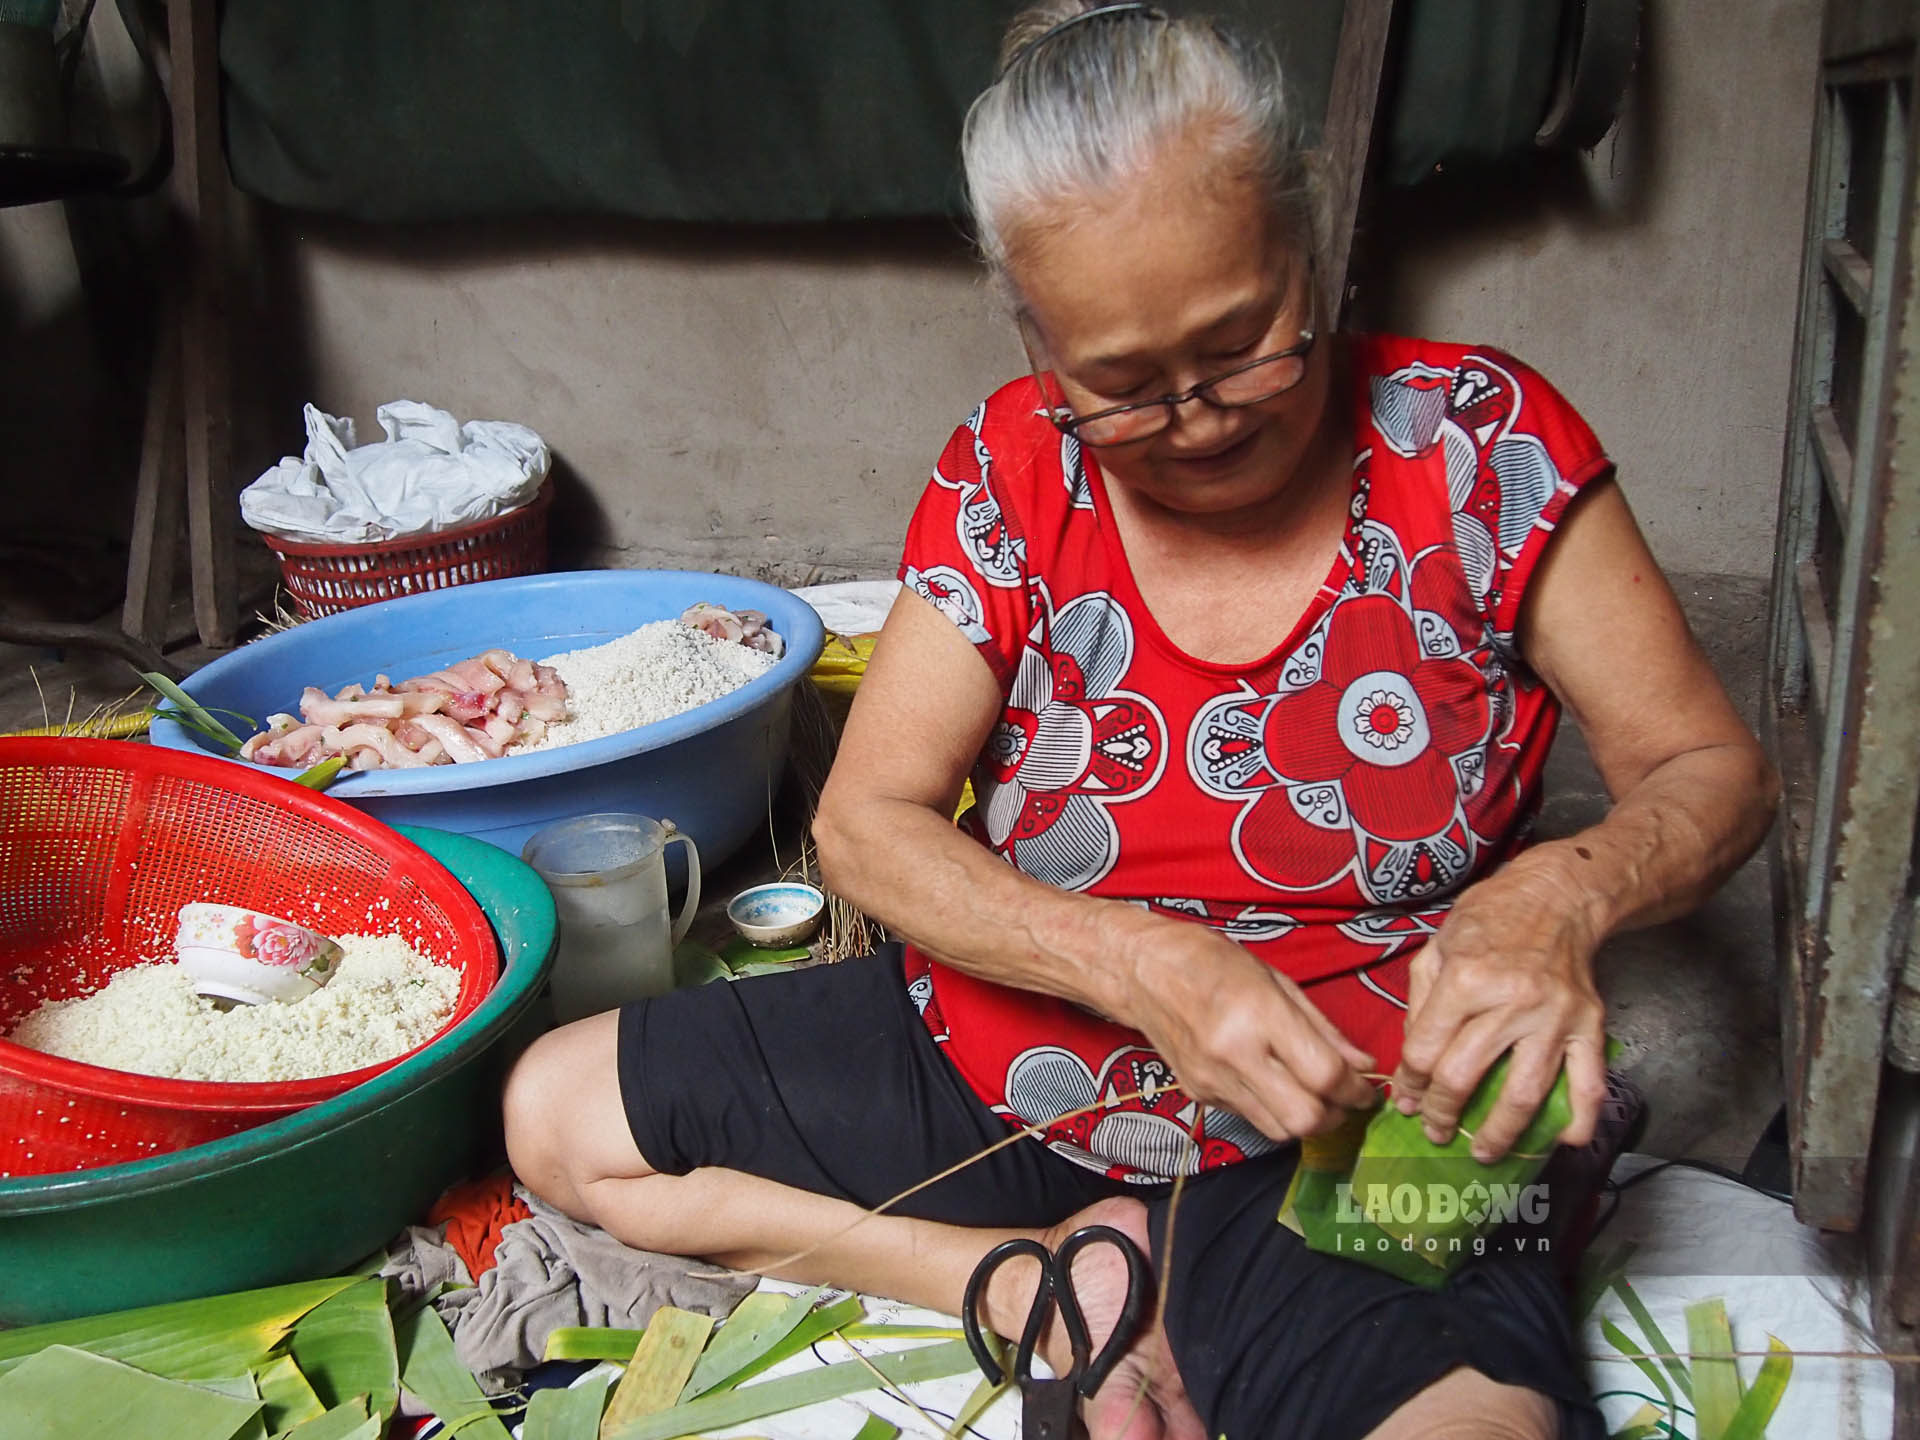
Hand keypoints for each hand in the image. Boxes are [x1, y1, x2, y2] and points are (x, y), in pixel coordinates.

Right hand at [1119, 924, 1380, 1142]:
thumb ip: (1322, 1028)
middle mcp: (1233, 1054)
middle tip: (1344, 1099)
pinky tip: (1272, 1083)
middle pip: (1303, 1118)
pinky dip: (1272, 1110)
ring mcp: (1212, 1080)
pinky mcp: (1198, 1095)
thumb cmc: (1213, 962)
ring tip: (1313, 1095)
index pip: (1323, 1075)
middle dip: (1335, 1115)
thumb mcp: (1277, 980)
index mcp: (1258, 1014)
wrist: (1142, 970)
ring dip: (1305, 1120)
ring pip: (1278, 1130)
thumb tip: (1362, 1065)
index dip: (1356, 1089)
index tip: (1366, 1088)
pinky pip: (1250, 1117)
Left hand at [1389, 849, 1608, 1160]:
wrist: (1558, 897)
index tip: (1406, 1101)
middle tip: (1436, 1131)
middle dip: (1442, 1113)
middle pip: (1465, 1076)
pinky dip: (1580, 1120)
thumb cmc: (1491, 919)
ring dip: (1500, 1133)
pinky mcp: (1590, 1026)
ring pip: (1523, 1092)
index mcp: (1466, 979)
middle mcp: (1511, 1001)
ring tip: (1483, 1152)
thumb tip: (1413, 1062)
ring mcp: (1555, 1018)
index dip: (1410, 1085)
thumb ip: (1421, 1004)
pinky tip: (1562, 1142)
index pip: (1427, 1051)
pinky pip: (1589, 1083)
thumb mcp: (1438, 948)